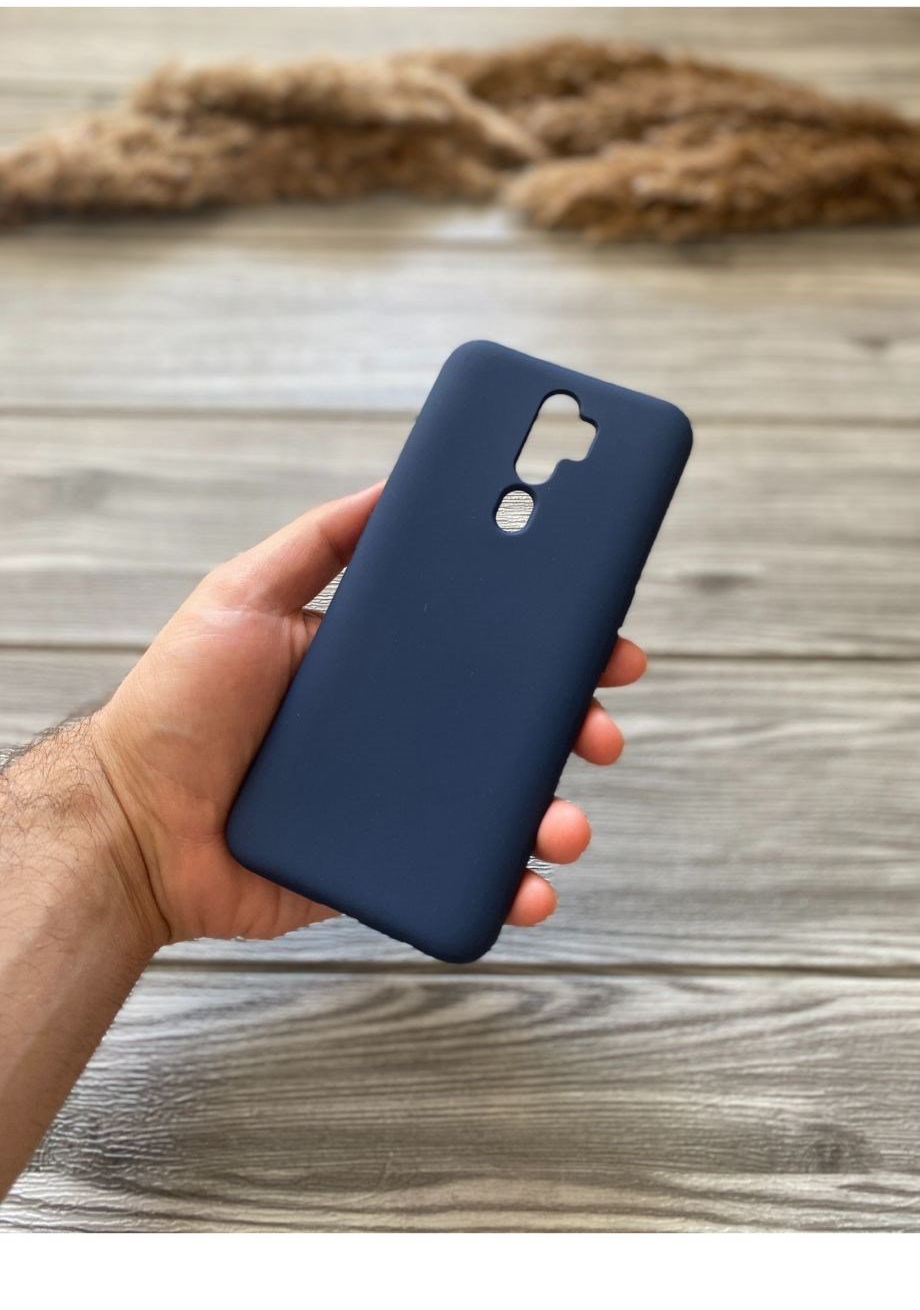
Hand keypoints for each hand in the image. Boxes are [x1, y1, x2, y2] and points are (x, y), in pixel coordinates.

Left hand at [90, 482, 646, 946]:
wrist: (129, 826)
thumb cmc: (175, 708)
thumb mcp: (241, 594)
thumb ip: (317, 541)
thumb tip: (396, 485)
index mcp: (379, 663)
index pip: (482, 644)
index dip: (548, 640)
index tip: (600, 636)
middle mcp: (399, 730)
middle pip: (509, 725)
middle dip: (572, 726)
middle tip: (600, 728)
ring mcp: (396, 801)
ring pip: (500, 805)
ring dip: (553, 812)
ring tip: (566, 822)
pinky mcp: (385, 867)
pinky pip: (462, 875)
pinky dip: (510, 884)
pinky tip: (530, 885)